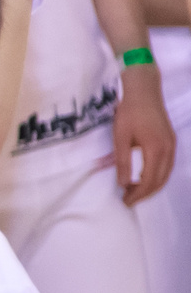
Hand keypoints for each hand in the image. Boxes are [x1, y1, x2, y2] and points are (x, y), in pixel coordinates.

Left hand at [113, 63, 175, 204]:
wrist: (144, 90)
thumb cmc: (129, 112)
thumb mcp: (121, 137)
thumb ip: (122, 162)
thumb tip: (124, 184)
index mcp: (156, 150)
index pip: (150, 181)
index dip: (138, 194)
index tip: (125, 201)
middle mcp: (168, 150)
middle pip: (161, 180)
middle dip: (145, 193)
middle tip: (128, 199)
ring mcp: (172, 145)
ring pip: (166, 173)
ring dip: (152, 185)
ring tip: (134, 190)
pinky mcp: (170, 140)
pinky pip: (167, 165)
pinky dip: (157, 175)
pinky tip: (144, 176)